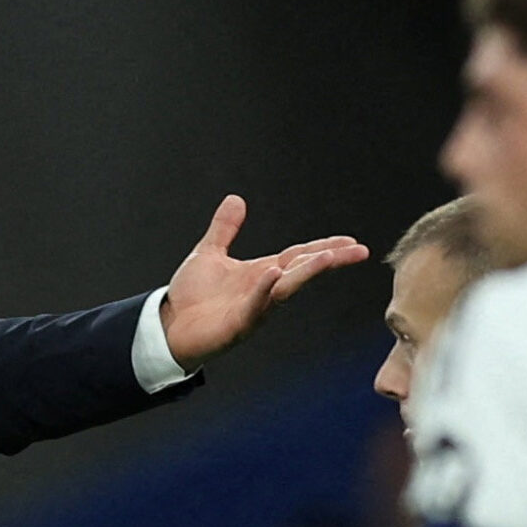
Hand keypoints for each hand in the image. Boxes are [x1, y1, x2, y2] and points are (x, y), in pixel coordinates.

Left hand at [159, 196, 367, 369]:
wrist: (168, 326)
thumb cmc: (191, 296)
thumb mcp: (209, 253)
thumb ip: (224, 228)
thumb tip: (236, 200)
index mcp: (261, 273)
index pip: (299, 257)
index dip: (324, 248)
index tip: (351, 242)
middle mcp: (264, 290)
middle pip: (302, 271)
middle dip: (330, 260)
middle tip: (358, 251)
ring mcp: (254, 309)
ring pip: (286, 288)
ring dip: (306, 274)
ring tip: (328, 258)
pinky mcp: (237, 325)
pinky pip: (255, 306)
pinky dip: (264, 289)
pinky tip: (273, 274)